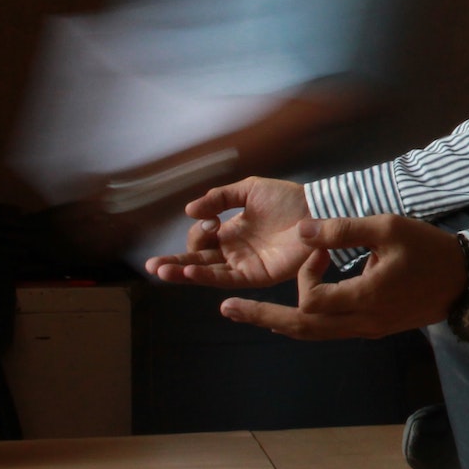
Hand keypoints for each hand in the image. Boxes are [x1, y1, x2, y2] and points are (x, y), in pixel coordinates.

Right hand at [145, 177, 313, 287]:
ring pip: (207, 272)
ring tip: (161, 272)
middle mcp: (235, 250)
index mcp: (232, 231)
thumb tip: (190, 211)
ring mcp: (244, 264)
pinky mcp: (257, 275)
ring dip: (183, 273)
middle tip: (152, 266)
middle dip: (174, 264)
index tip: (209, 220)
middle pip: (198, 261)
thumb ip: (219, 198)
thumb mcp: (248, 191)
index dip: (198, 232)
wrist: (316, 210)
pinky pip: (227, 278)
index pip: (202, 240)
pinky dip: (207, 276)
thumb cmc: (288, 199)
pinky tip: (190, 272)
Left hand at [217, 214, 467, 340]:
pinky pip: (331, 330)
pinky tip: (292, 311)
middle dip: (263, 317)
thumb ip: (343, 230)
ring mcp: (368, 329)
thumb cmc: (429, 249)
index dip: (305, 273)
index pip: (312, 299)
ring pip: (315, 334)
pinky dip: (306, 321)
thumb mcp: (388, 228)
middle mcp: (362, 322)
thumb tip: (301, 231)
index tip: (320, 249)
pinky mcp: (374, 328)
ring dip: (281, 322)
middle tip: (226, 308)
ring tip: (248, 313)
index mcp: (364, 298)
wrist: (466, 279)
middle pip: (302, 329)